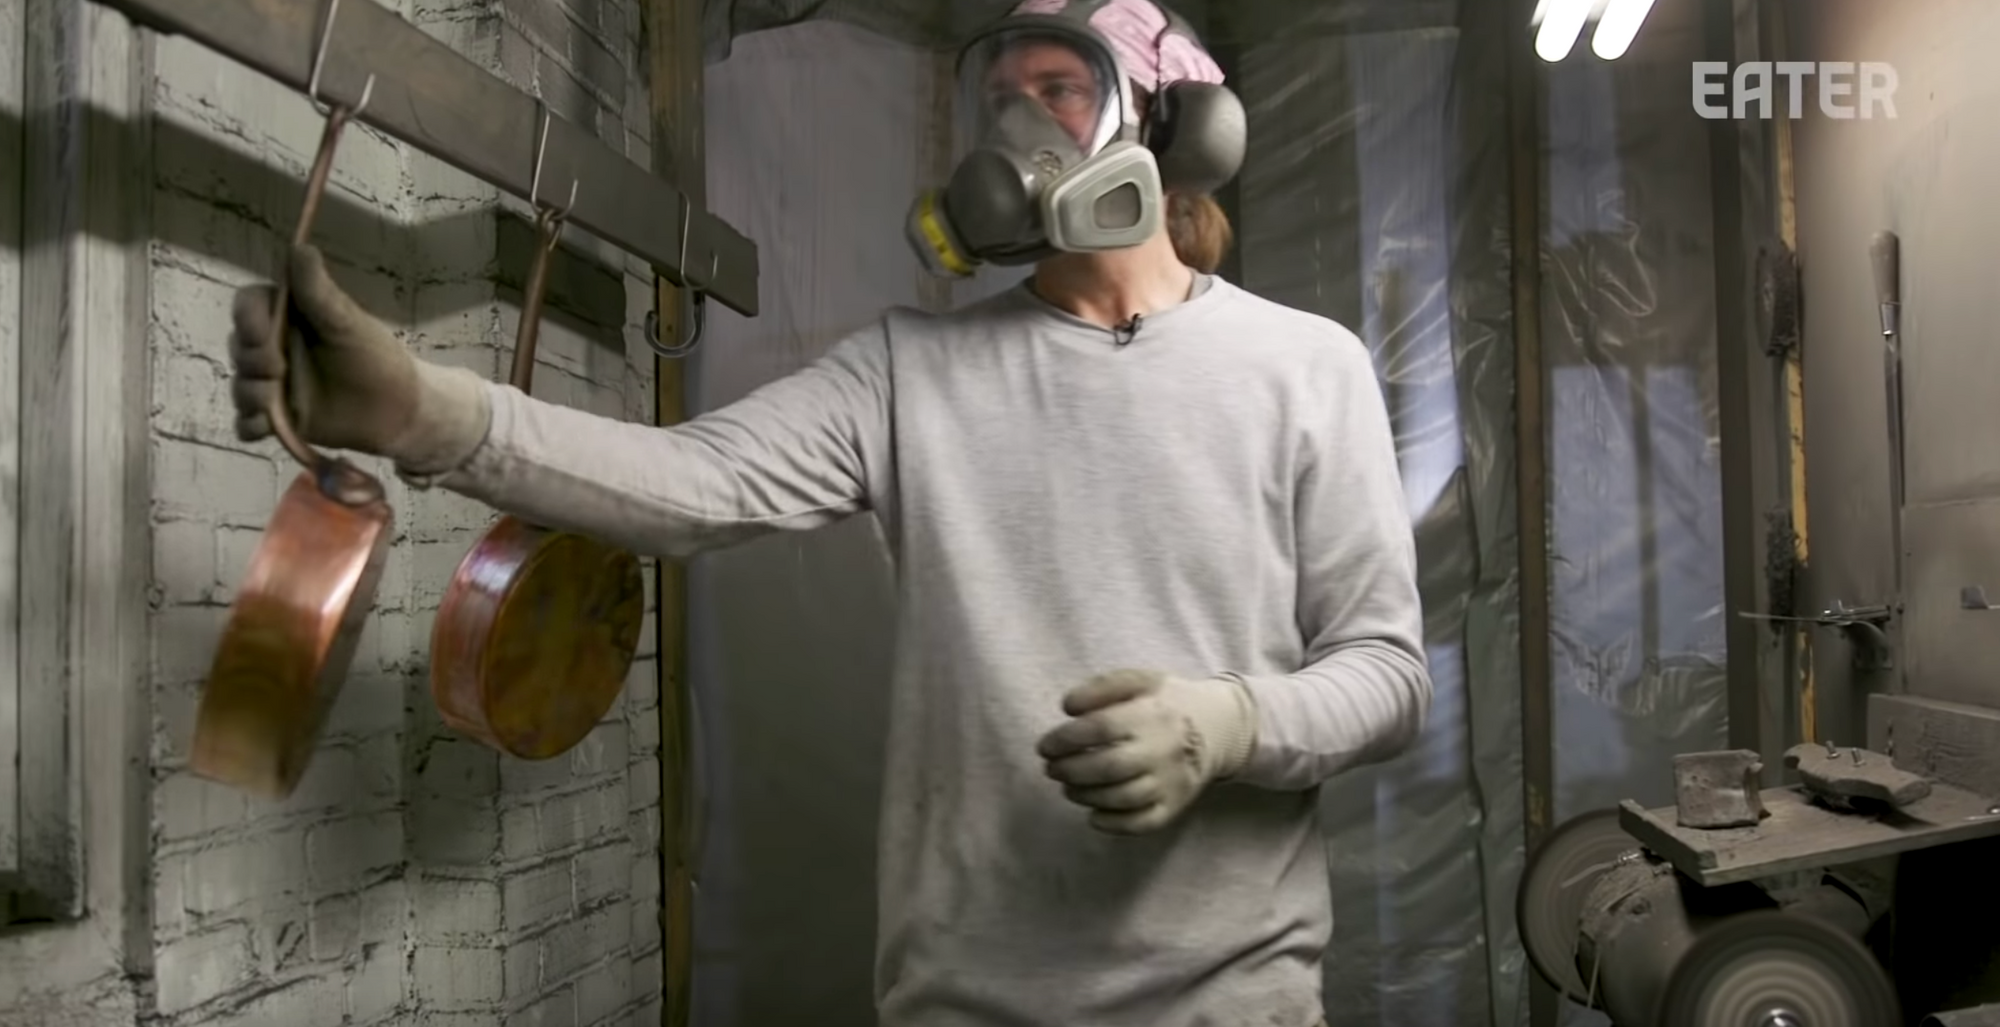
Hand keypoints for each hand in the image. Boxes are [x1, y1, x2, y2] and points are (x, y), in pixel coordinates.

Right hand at [230, 244, 488, 473]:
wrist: (399, 409)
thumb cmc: (376, 357)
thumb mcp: (348, 323)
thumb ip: (318, 292)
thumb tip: (299, 247)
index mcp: (288, 318)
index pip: (249, 307)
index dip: (246, 317)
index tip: (261, 331)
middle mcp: (273, 348)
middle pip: (239, 347)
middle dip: (251, 359)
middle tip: (277, 369)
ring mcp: (273, 384)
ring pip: (239, 385)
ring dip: (249, 394)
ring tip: (271, 402)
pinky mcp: (278, 417)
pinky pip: (247, 423)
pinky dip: (249, 425)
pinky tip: (262, 428)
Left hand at [1036, 669, 1257, 834]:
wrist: (1220, 727)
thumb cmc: (1167, 702)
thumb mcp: (1139, 681)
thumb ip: (1101, 687)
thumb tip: (1067, 707)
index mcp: (1151, 714)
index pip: (1100, 728)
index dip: (1065, 739)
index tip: (1045, 746)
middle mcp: (1161, 750)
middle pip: (1108, 767)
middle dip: (1070, 771)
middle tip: (1051, 769)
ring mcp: (1170, 781)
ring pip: (1122, 798)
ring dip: (1085, 796)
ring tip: (1068, 787)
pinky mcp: (1175, 806)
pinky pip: (1142, 823)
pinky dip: (1113, 823)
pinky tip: (1093, 814)